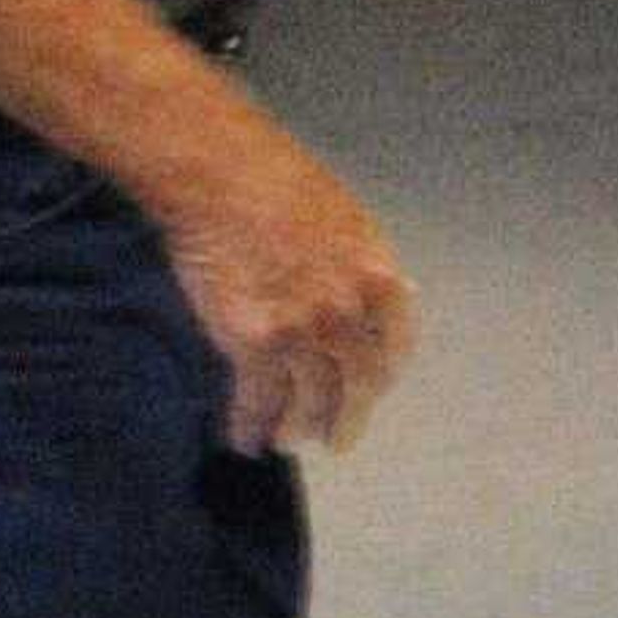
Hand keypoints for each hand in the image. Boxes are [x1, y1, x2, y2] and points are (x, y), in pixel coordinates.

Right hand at [157, 131, 420, 454]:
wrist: (220, 175)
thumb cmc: (277, 184)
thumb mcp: (348, 219)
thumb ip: (367, 267)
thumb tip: (397, 296)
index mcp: (378, 278)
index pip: (395, 350)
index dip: (381, 380)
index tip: (370, 394)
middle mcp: (349, 312)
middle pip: (357, 387)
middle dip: (346, 421)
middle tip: (336, 441)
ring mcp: (302, 330)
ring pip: (307, 403)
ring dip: (295, 429)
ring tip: (284, 440)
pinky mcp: (254, 342)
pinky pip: (258, 400)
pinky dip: (250, 425)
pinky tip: (243, 436)